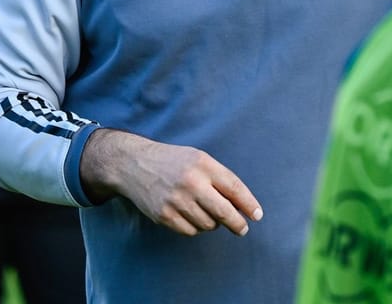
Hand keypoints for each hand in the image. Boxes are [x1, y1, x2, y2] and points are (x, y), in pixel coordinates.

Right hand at [80, 129, 262, 236]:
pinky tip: (191, 216)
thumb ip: (220, 178)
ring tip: (206, 212)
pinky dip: (195, 228)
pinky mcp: (164, 215)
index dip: (249, 204)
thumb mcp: (198, 159)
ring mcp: (176, 200)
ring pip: (208, 225)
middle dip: (237, 224)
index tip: (257, 216)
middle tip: (242, 229)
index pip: (234, 188)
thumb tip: (243, 206)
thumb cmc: (173, 162)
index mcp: (203, 164)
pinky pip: (191, 231)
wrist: (134, 164)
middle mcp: (191, 182)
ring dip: (213, 223)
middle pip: (224, 212)